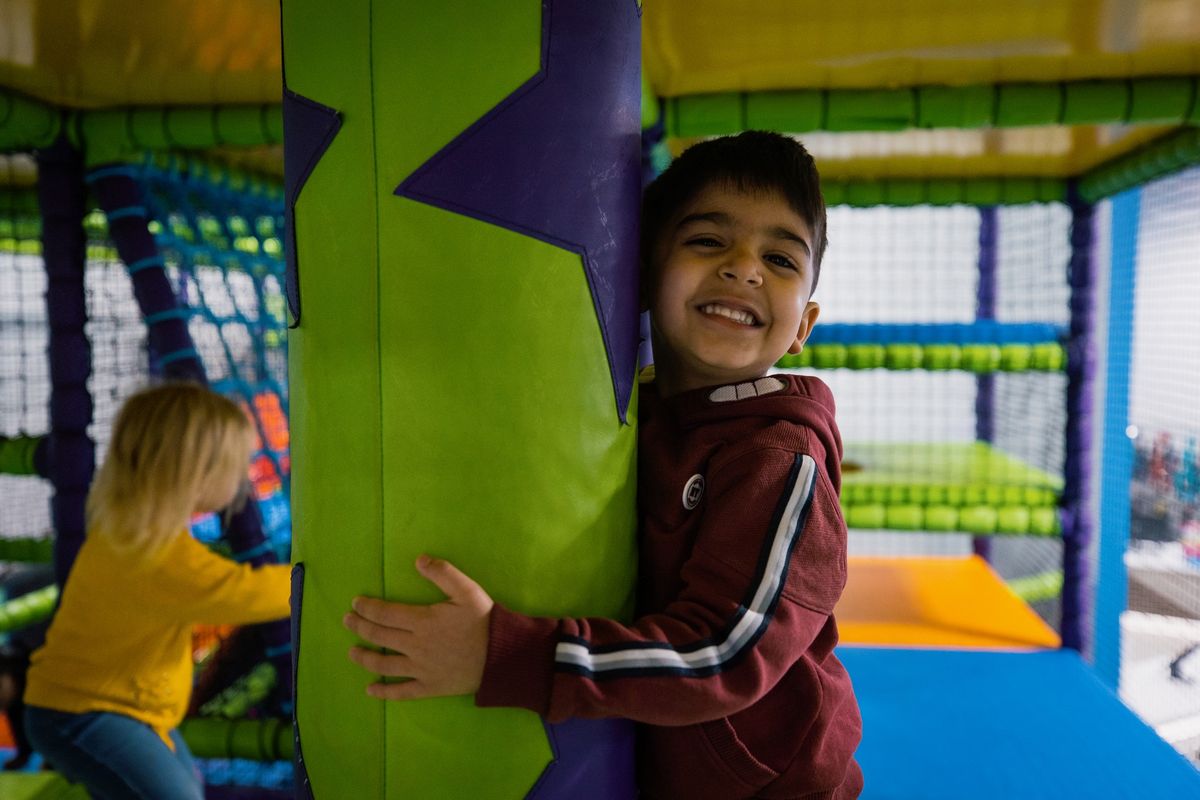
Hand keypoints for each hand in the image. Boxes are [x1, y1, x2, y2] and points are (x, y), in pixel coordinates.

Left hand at [344, 555, 493, 700]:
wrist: (502, 656)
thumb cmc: (484, 621)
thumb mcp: (468, 590)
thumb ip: (444, 573)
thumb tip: (418, 559)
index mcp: (423, 621)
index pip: (385, 614)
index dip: (367, 608)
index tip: (356, 603)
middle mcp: (416, 646)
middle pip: (379, 636)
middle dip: (359, 627)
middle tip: (347, 620)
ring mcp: (421, 669)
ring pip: (384, 664)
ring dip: (364, 658)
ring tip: (352, 652)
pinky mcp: (429, 687)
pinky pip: (402, 692)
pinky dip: (384, 692)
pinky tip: (370, 690)